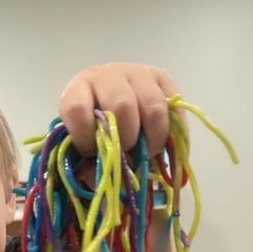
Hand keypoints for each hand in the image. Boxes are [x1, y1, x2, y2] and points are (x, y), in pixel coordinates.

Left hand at [59, 62, 179, 157]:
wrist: (110, 98)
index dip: (86, 138)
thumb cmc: (93, 128)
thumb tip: (101, 178)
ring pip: (153, 106)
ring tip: (148, 153)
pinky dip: (172, 135)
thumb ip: (86, 164)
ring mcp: (137, 74)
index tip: (92, 154)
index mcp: (78, 90)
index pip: (78, 110)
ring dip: (153, 138)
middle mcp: (107, 76)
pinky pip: (174, 108)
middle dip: (126, 139)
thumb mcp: (83, 143)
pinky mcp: (162, 78)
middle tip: (126, 155)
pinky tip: (164, 148)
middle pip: (122, 106)